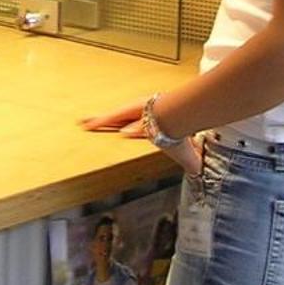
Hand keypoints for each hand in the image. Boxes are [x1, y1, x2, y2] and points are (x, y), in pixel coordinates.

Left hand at [83, 100, 202, 178]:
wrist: (178, 120)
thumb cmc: (182, 135)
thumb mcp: (188, 155)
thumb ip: (191, 163)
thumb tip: (198, 172)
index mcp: (154, 127)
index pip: (140, 128)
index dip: (132, 129)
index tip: (124, 131)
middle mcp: (142, 118)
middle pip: (121, 120)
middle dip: (109, 123)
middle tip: (96, 126)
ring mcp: (133, 113)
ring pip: (112, 118)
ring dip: (99, 122)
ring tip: (85, 124)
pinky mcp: (126, 111)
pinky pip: (108, 117)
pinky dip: (96, 121)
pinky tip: (85, 124)